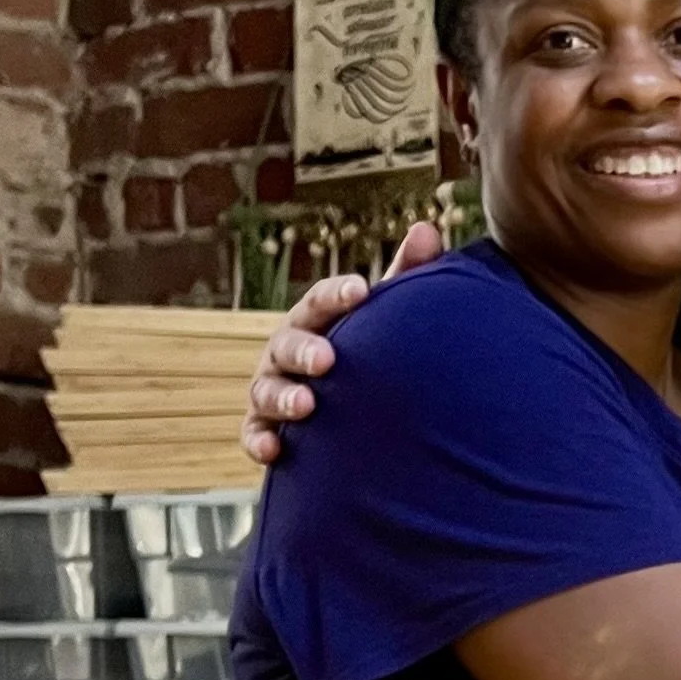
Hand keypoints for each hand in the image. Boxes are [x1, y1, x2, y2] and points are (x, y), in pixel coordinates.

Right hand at [240, 220, 441, 462]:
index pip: (321, 301)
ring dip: (283, 396)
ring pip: (266, 389)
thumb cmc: (367, 354)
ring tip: (307, 405)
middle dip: (304, 350)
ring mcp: (271, 388)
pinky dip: (259, 441)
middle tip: (327, 359)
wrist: (352, 416)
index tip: (362, 290)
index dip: (337, 295)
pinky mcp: (264, 429)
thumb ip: (405, 276)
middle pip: (287, 344)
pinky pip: (254, 435)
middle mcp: (286, 351)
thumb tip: (426, 229)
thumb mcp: (384, 319)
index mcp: (315, 320)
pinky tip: (274, 450)